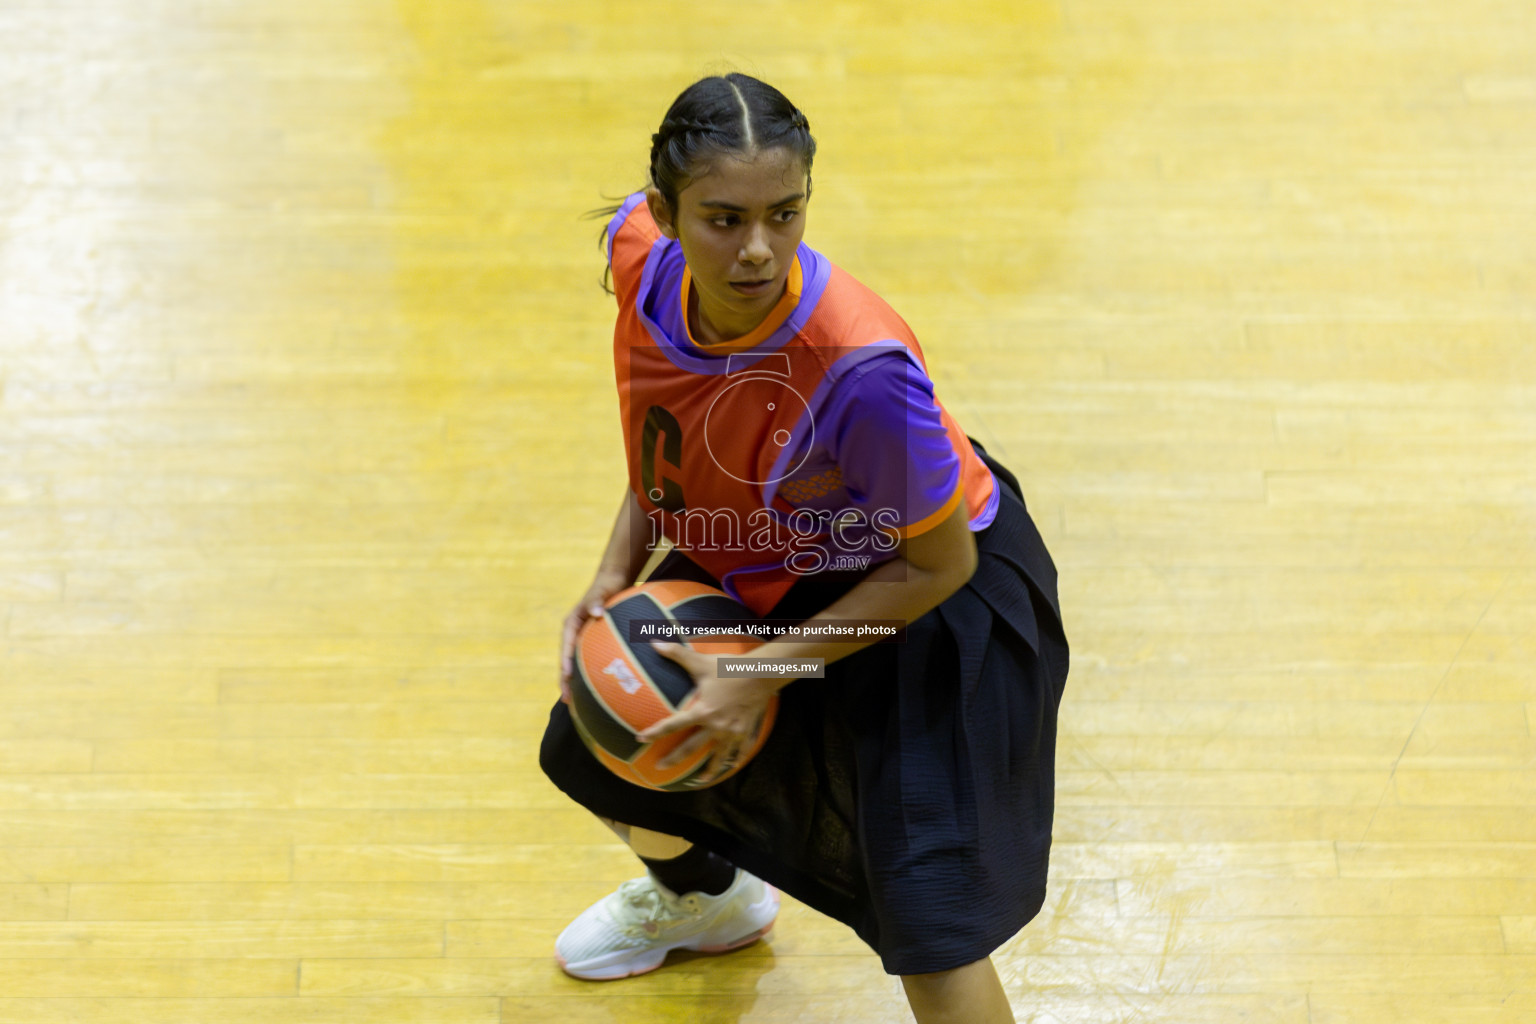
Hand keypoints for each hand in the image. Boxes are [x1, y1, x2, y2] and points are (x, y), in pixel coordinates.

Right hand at [558, 571, 629, 703]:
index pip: (566, 647)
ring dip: (576, 682)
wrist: (613, 580)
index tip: (567, 678)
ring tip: (577, 704)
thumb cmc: (607, 585)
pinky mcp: (593, 642)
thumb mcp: (601, 591)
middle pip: (568, 661)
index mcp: (571, 624)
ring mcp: (583, 639)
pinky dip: (591, 675)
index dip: (565, 664)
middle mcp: (574, 633)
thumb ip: (597, 600)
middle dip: (566, 681)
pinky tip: (600, 690)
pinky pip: (590, 661)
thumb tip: (596, 612)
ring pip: (577, 664)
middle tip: (567, 700)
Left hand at [638, 641, 776, 784]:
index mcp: (702, 711)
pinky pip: (740, 750)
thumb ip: (676, 654)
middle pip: (691, 748)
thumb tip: (653, 643)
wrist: (762, 673)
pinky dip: (735, 759)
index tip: (640, 739)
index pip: (673, 725)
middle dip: (674, 759)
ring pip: (718, 756)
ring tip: (700, 780)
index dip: (655, 732)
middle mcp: (715, 726)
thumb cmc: (730, 667)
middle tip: (661, 768)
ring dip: (708, 769)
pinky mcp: (746, 731)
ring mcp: (732, 731)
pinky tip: (732, 766)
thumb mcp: (701, 661)